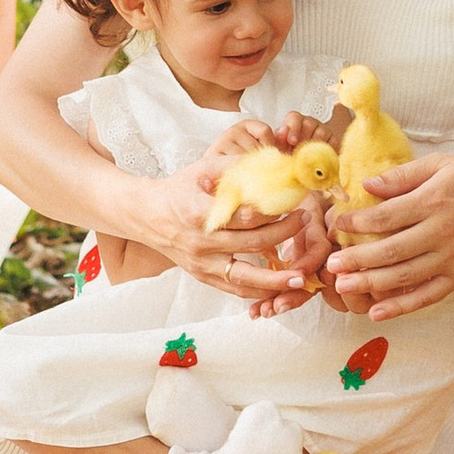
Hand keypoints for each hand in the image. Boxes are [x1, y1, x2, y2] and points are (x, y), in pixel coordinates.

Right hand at [98, 151, 315, 305]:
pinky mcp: (203, 276)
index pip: (245, 215)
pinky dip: (257, 292)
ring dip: (275, 280)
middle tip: (305, 221)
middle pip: (251, 243)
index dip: (274, 211)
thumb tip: (275, 161)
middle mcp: (201, 242)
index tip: (295, 202)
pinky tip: (279, 289)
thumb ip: (237, 165)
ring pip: (244, 277)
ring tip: (301, 276)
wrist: (147, 216)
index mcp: (201, 212)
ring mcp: (201, 263)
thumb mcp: (204, 168)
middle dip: (283, 234)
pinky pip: (233, 289)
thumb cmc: (179, 188)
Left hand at [324, 155, 453, 316]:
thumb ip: (404, 175)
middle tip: (330, 265)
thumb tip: (368, 185)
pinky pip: (426, 297)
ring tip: (343, 287)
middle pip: (390, 250)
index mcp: (434, 201)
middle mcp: (440, 233)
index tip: (336, 224)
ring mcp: (450, 259)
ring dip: (370, 284)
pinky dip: (400, 307)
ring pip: (404, 277)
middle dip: (356, 259)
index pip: (386, 215)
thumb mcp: (444, 165)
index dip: (357, 222)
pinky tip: (376, 312)